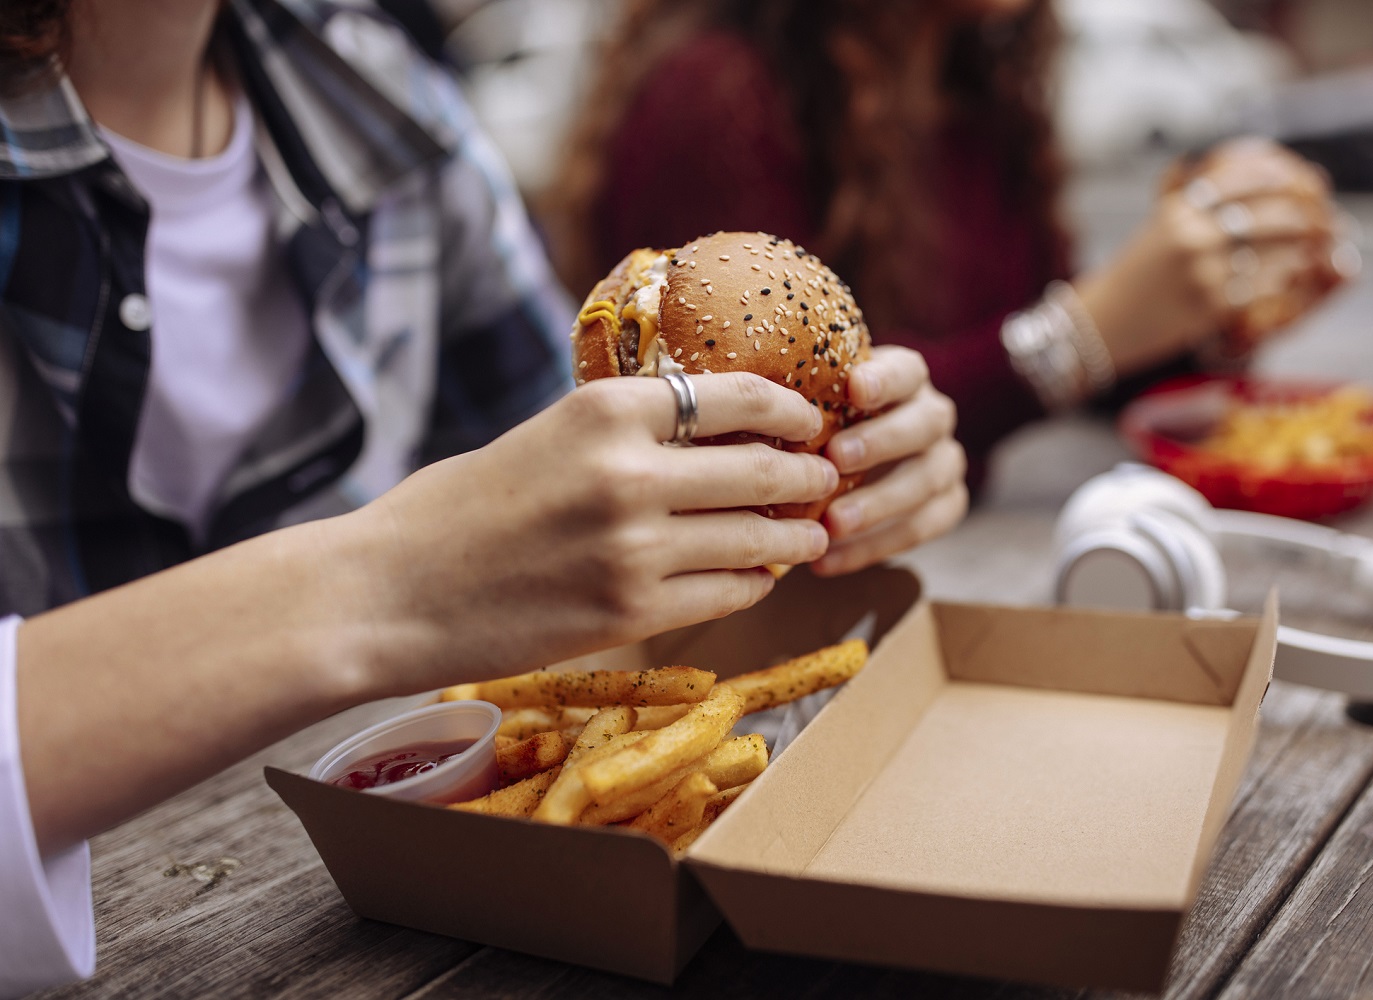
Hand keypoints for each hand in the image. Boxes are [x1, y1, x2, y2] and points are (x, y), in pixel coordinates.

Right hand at [353, 373, 839, 691]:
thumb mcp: (543, 435)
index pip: (736, 396)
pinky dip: (755, 581)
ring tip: (809, 534)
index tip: (808, 421)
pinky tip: (759, 575)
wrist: (391, 592)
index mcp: (603, 410)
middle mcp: (629, 473)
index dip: (790, 410)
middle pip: (763, 470)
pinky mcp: (631, 613)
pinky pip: (729, 592)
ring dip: (795, 536)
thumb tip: (710, 431)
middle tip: (826, 480)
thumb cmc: (457, 509)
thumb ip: (622, 430)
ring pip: (758, 538)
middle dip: (809, 476)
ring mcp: (634, 548)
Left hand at [812, 345, 966, 574]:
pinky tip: (827, 561)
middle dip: (879, 443)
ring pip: (926, 482)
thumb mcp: (816, 405)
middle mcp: (933, 417)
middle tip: (834, 461)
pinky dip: (872, 548)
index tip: (854, 388)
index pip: (906, 370)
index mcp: (907, 379)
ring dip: (876, 506)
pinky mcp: (947, 505)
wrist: (850, 465)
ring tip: (830, 525)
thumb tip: (748, 397)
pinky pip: (921, 529)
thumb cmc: (821, 425)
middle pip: (923, 426)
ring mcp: (945, 462)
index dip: (885, 379)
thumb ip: (802, 401)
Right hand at [1076, 137, 1352, 375]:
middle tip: (1324, 217)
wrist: (1102, 325)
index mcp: (1178, 211)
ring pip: (1272, 252)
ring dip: (1302, 248)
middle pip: (1267, 213)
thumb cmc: (1132, 276)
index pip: (1241, 179)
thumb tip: (1197, 158)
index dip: (1277, 176)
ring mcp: (1202, 272)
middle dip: (1303, 214)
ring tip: (1319, 246)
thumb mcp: (1153, 228)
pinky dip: (1285, 280)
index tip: (1300, 179)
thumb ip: (1180, 196)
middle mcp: (1191, 236)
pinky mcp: (1210, 306)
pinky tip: (1296, 276)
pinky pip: (1263, 287)